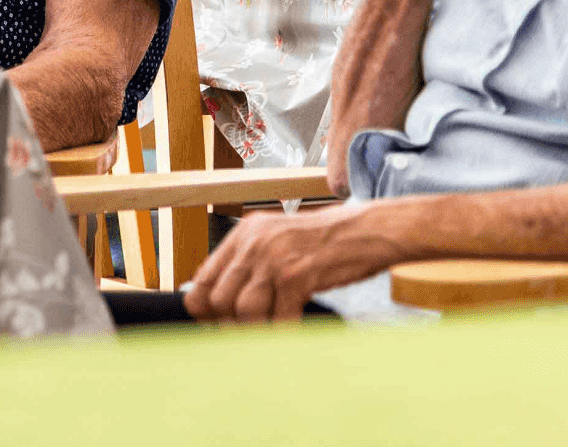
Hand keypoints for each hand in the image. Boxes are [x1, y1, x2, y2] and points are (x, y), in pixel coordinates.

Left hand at [182, 199, 408, 322]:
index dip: (203, 309)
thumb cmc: (322, 241)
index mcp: (244, 233)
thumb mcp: (275, 238)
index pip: (203, 278)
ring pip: (244, 310)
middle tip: (242, 337)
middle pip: (219, 297)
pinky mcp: (298, 275)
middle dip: (227, 324)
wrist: (364, 230)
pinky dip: (282, 332)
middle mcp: (253, 243)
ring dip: (254, 330)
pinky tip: (290, 332)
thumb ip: (248, 261)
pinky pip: (279, 317)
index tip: (211, 325)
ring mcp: (274, 258)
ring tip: (267, 334)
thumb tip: (219, 297)